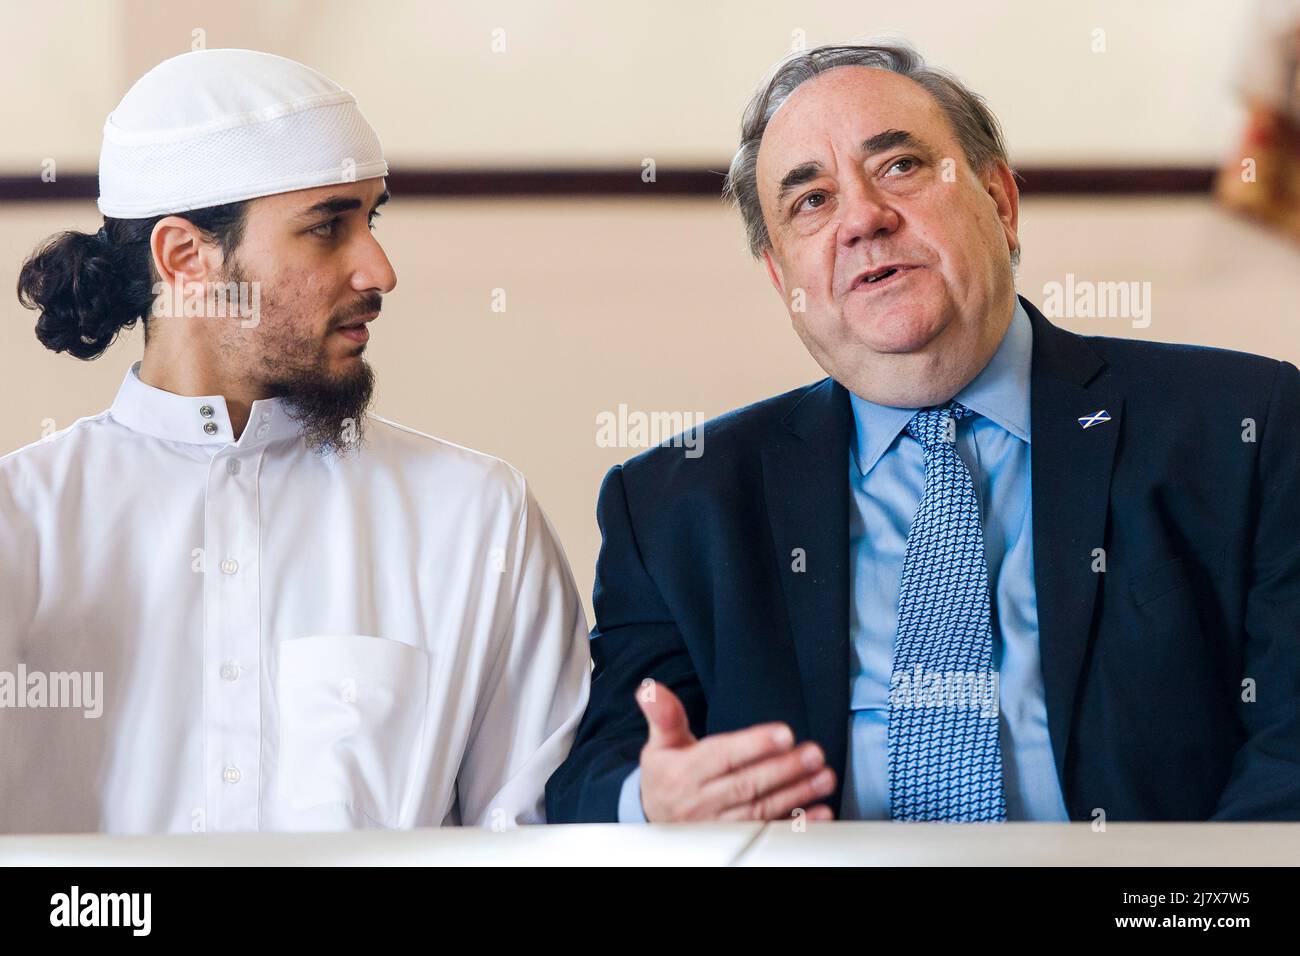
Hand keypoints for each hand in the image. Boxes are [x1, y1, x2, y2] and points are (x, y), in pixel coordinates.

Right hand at [635, 681, 835, 821]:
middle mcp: (703, 801)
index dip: (754, 745)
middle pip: (748, 784)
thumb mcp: (659, 744)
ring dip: (798, 794)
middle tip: (814, 754)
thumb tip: (649, 689)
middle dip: (785, 769)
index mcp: (685, 772)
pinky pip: (769, 832)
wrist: (653, 818)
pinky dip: (796, 824)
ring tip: (823, 777)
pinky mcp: (737, 837)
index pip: (722, 757)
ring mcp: (721, 824)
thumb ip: (663, 716)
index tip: (784, 734)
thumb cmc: (665, 774)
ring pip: (762, 809)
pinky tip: (820, 813)